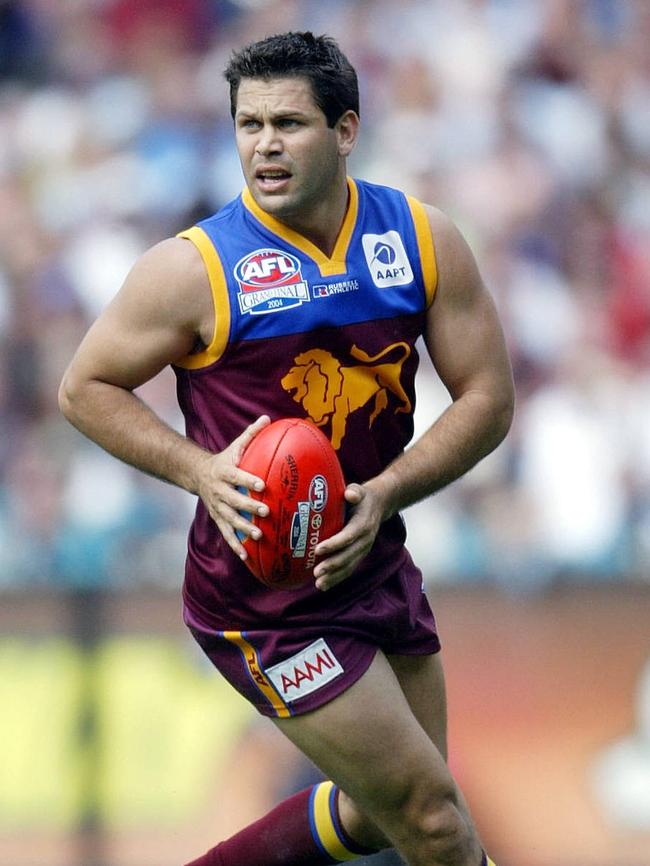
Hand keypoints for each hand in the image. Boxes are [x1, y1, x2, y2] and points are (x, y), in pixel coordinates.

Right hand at [196, 415, 270, 560]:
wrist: (197, 474)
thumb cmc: (224, 459)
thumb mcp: (235, 446)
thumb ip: (251, 434)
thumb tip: (268, 418)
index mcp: (225, 472)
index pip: (237, 476)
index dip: (248, 480)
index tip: (261, 484)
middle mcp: (219, 491)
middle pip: (234, 500)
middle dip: (249, 506)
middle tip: (266, 511)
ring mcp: (217, 507)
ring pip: (230, 519)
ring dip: (243, 528)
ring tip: (258, 535)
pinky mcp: (217, 518)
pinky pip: (226, 534)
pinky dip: (235, 545)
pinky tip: (246, 557)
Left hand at [312, 482, 385, 591]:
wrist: (378, 506)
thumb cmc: (362, 497)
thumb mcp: (359, 490)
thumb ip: (354, 492)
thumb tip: (350, 494)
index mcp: (363, 524)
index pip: (348, 536)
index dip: (334, 544)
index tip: (318, 549)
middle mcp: (365, 540)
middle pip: (348, 555)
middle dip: (332, 565)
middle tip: (316, 572)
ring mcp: (363, 550)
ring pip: (349, 566)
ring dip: (334, 576)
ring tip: (319, 583)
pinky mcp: (359, 555)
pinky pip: (348, 569)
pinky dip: (336, 579)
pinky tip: (323, 586)